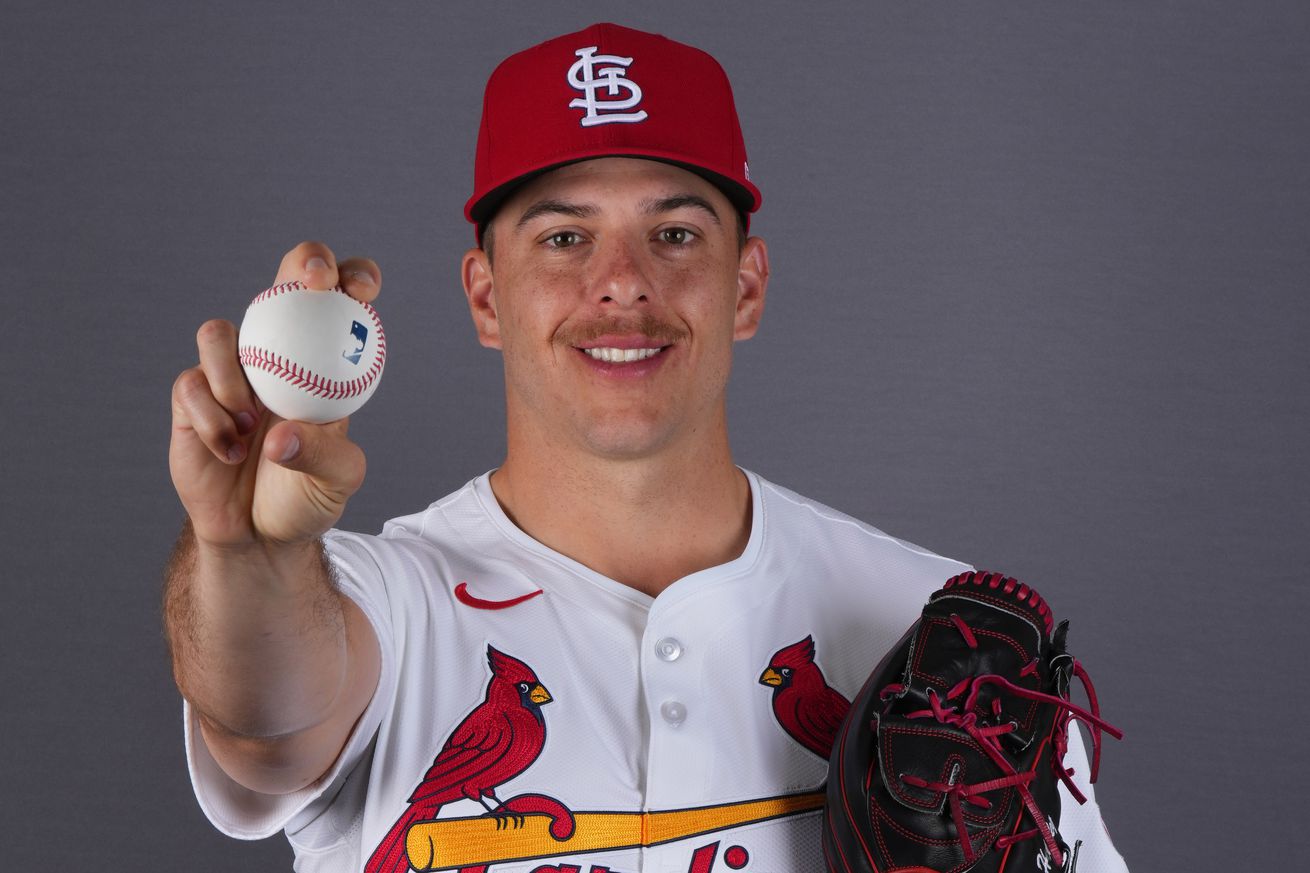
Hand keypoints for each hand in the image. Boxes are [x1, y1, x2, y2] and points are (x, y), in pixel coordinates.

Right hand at [169, 242, 381, 547]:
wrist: (259, 534)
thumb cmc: (308, 496)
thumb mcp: (338, 480)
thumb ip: (322, 453)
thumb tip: (280, 435)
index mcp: (324, 361)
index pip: (342, 300)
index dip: (353, 276)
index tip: (359, 291)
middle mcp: (278, 353)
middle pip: (284, 280)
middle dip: (302, 261)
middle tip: (311, 285)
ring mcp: (231, 371)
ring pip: (219, 333)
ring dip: (233, 377)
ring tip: (249, 425)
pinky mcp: (191, 397)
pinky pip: (192, 384)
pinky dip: (212, 420)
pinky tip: (230, 451)